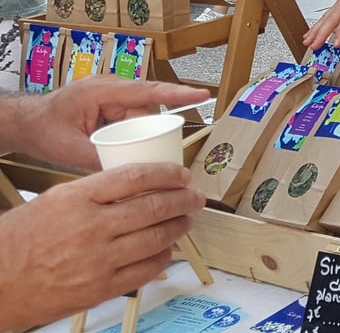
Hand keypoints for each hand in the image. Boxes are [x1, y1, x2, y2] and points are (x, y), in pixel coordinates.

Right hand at [0, 164, 205, 328]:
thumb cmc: (22, 238)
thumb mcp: (57, 198)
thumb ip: (96, 189)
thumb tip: (138, 182)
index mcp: (79, 198)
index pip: (136, 177)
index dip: (167, 173)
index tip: (182, 173)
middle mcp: (91, 228)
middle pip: (153, 207)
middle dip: (183, 199)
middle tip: (195, 196)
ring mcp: (98, 261)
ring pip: (155, 238)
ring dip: (179, 226)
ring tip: (187, 218)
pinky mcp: (100, 289)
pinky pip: (145, 271)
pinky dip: (163, 257)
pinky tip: (169, 248)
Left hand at [15, 77, 209, 171]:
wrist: (26, 121)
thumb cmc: (43, 127)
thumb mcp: (69, 148)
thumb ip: (100, 158)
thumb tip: (128, 173)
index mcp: (104, 91)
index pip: (148, 92)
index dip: (178, 95)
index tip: (202, 95)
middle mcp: (111, 90)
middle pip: (145, 110)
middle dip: (149, 132)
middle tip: (151, 154)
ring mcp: (110, 96)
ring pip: (137, 117)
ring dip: (136, 135)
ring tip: (121, 153)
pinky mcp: (109, 106)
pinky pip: (128, 119)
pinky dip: (129, 134)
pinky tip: (122, 149)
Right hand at [303, 0, 339, 48]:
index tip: (336, 43)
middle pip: (331, 18)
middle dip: (321, 33)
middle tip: (313, 45)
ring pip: (326, 17)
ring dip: (315, 29)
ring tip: (307, 41)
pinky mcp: (339, 3)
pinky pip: (327, 14)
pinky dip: (318, 24)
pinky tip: (312, 33)